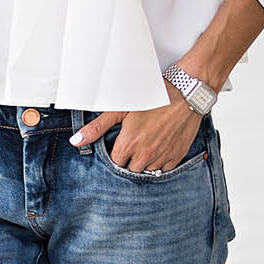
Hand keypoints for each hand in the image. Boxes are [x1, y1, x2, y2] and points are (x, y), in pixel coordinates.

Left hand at [70, 96, 200, 172]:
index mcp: (129, 144)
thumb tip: (76, 141)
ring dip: (145, 162)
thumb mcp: (121, 109)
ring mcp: (162, 156)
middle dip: (129, 160)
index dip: (116, 154)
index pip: (115, 162)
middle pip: (131, 169)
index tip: (120, 145)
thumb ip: (97, 127)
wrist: (186, 92)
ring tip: (147, 144)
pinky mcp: (177, 155)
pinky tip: (159, 147)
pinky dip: (160, 162)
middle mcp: (145, 154)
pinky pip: (165, 169)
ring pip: (148, 170)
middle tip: (134, 143)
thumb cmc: (155, 97)